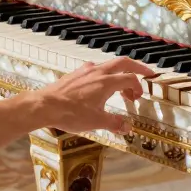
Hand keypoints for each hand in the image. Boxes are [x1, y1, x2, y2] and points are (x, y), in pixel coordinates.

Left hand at [25, 57, 151, 133]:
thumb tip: (127, 127)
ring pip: (108, 65)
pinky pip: (96, 69)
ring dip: (119, 73)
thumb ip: (114, 123)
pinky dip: (104, 75)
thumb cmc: (71, 113)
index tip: (138, 98)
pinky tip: (99, 88)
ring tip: (120, 88)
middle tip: (146, 73)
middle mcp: (98, 72)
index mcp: (106, 82)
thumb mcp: (96, 122)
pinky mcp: (75, 74)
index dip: (138, 87)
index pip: (130, 78)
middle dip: (137, 67)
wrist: (44, 106)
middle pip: (123, 62)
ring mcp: (85, 71)